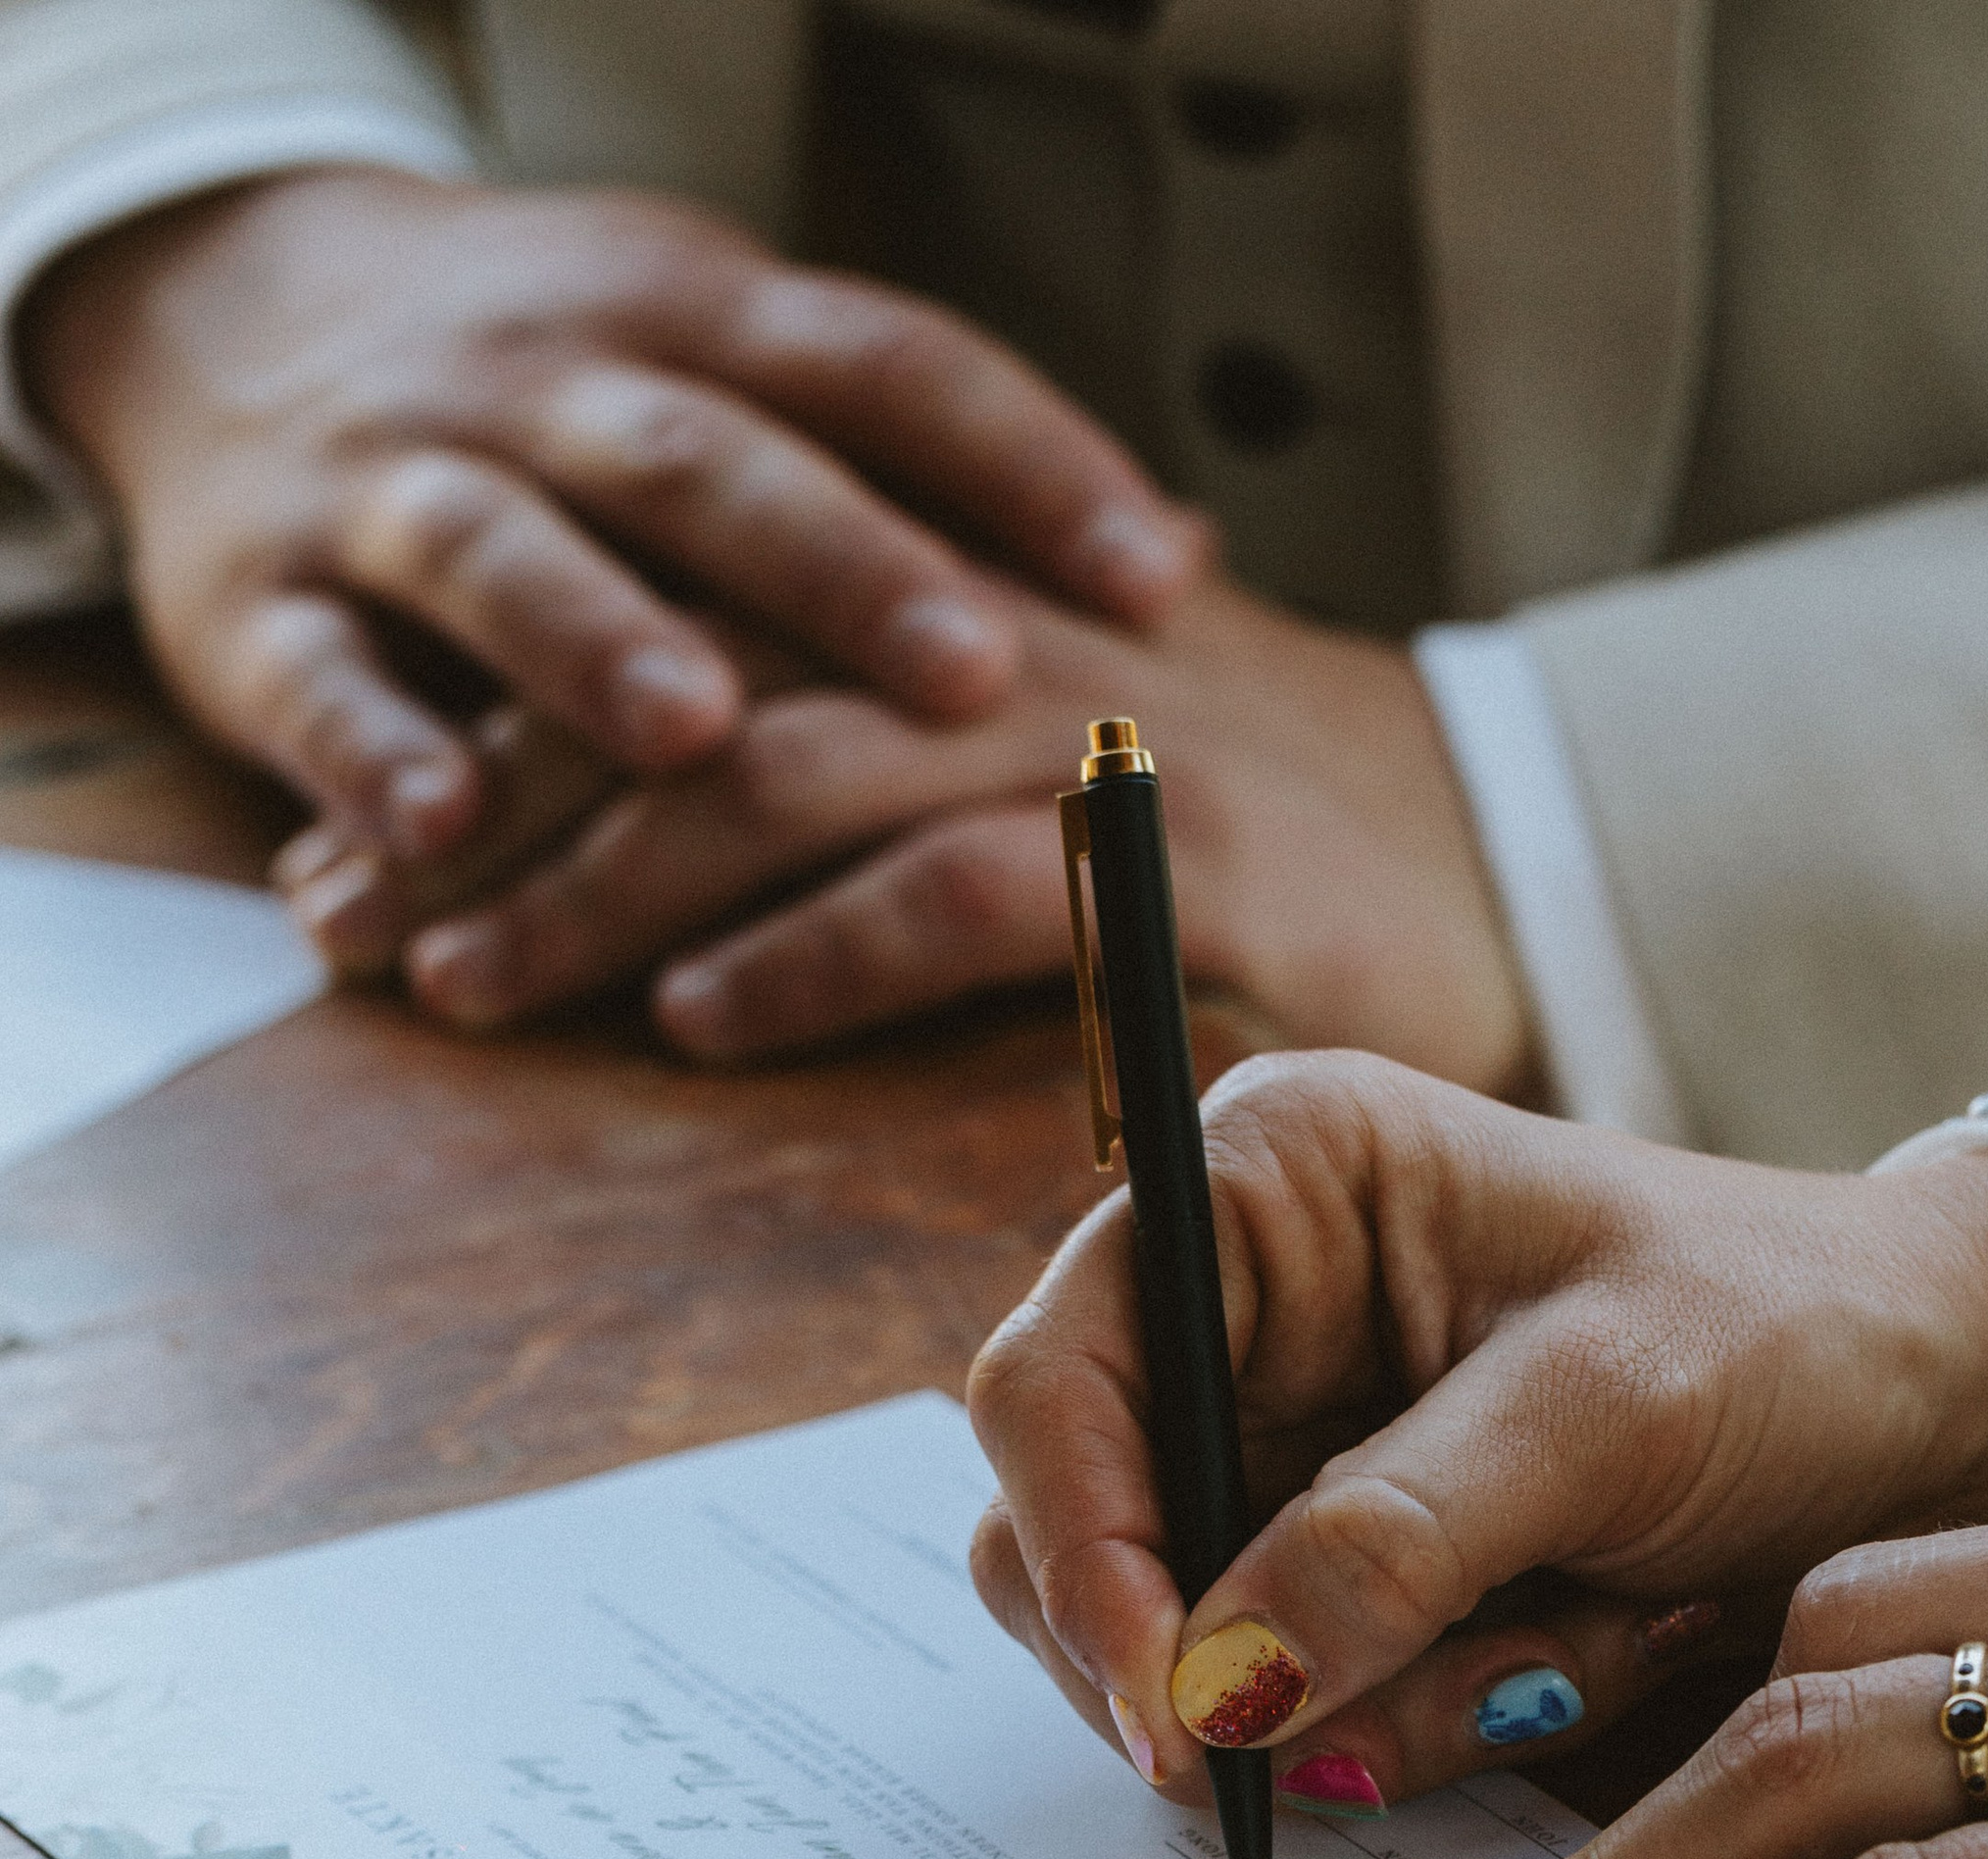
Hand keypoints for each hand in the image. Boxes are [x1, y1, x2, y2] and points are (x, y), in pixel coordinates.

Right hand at [21, 166, 1204, 860]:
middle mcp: (547, 383)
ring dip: (600, 641)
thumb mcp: (737, 381)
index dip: (1027, 464)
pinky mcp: (256, 599)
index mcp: (694, 326)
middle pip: (713, 462)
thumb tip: (1192, 568)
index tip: (1160, 579)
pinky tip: (437, 833)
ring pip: (503, 547)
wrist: (214, 307)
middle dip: (843, 565)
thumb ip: (934, 476)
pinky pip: (314, 673)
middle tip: (972, 670)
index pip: (888, 370)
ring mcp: (395, 481)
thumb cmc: (556, 393)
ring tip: (701, 734)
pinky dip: (368, 750)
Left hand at [276, 572, 1534, 1093]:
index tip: (363, 838)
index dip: (499, 728)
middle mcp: (996, 627)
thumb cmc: (1261, 837)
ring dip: (602, 888)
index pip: (671, 622)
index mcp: (943, 588)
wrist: (1511, 850)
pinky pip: (948, 892)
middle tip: (358, 928)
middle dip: (496, 808)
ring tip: (470, 983)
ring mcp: (1091, 733)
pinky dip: (806, 959)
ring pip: (782, 773)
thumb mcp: (1048, 766)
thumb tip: (670, 859)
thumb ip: (878, 770)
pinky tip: (696, 1023)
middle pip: (685, 680)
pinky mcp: (1183, 857)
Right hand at [967, 1048, 1987, 1801]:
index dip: (1079, 1551)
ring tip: (1570, 1640)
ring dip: (1375, 1702)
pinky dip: (1437, 1723)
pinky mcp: (1354, 1584)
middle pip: (1080, 1542)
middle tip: (1353, 1737)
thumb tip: (1210, 1688)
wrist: (1948, 1415)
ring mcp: (1289, 1466)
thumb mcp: (1602, 1411)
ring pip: (1192, 1660)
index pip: (1054, 1384)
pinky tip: (1582, 1650)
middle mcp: (1241, 1324)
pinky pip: (1311, 1714)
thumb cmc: (1793, 1332)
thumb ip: (1394, 1540)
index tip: (1167, 1711)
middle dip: (1225, 1661)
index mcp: (1264, 1193)